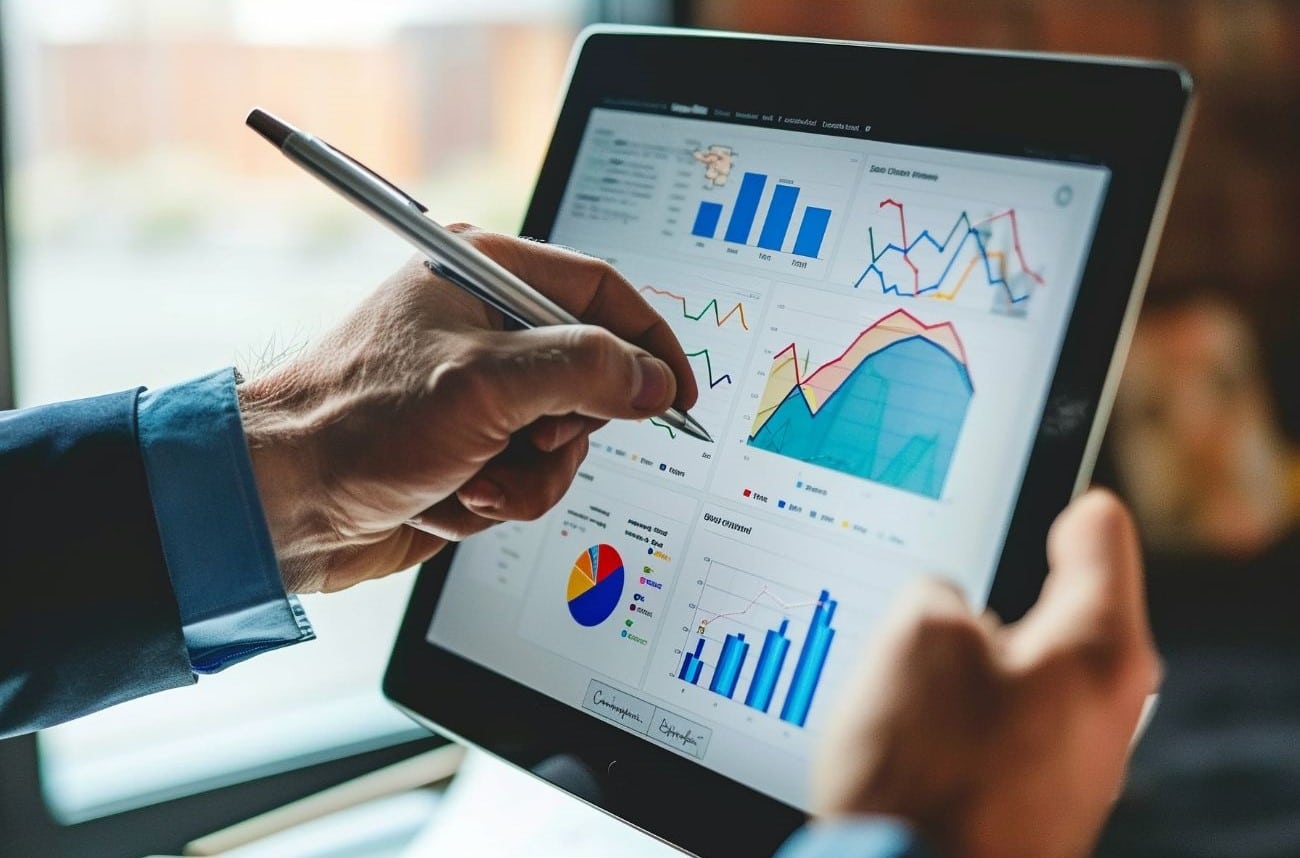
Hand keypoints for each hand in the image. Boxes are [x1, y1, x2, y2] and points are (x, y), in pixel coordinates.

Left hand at [237, 226, 696, 592]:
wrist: (283, 505)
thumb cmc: (356, 424)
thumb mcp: (485, 385)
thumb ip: (585, 371)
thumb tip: (652, 381)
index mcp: (484, 276)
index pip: (601, 293)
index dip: (649, 343)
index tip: (677, 393)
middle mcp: (487, 331)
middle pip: (591, 379)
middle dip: (563, 432)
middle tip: (527, 440)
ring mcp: (479, 395)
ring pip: (564, 444)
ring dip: (525, 477)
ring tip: (471, 479)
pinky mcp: (470, 449)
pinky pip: (528, 480)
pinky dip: (494, 499)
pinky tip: (446, 495)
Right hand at [813, 490, 1159, 857]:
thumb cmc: (931, 779)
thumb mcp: (916, 635)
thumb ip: (937, 592)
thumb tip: (940, 609)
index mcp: (1098, 647)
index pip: (1098, 531)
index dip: (1053, 499)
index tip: (1032, 489)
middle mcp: (1102, 704)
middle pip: (1051, 605)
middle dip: (987, 593)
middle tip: (932, 590)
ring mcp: (1067, 757)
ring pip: (1011, 668)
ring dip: (959, 662)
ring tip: (902, 674)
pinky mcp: (1026, 795)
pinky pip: (991, 725)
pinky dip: (951, 715)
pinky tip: (903, 729)